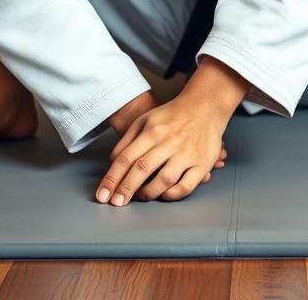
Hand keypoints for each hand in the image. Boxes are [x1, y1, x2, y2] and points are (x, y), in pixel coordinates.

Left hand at [96, 94, 226, 205]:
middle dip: (125, 189)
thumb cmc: (172, 115)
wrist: (205, 105)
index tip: (103, 195)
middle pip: (142, 169)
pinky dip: (173, 194)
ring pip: (164, 180)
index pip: (126, 158)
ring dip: (148, 193)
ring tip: (140, 197)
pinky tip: (164, 195)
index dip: (112, 179)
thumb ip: (128, 139)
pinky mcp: (202, 163)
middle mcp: (169, 142)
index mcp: (152, 130)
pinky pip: (186, 185)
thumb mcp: (146, 119)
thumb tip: (113, 162)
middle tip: (116, 203)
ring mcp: (186, 153)